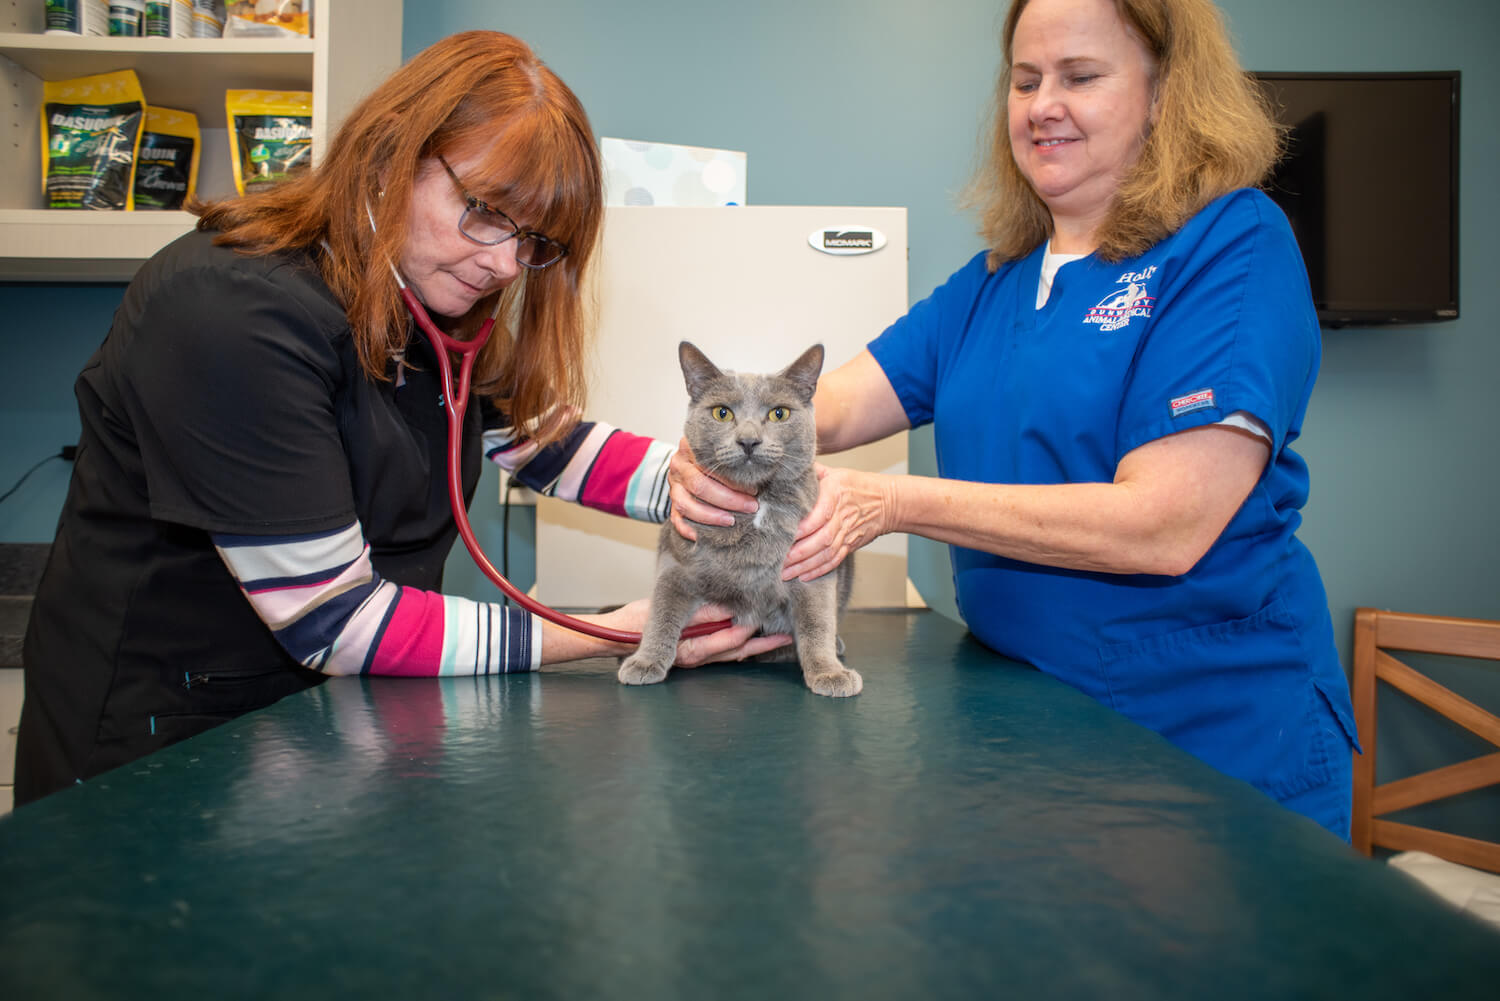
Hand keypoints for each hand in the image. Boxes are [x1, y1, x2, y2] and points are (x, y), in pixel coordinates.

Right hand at [603, 599, 790, 665]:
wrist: (616, 637)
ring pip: (734, 654)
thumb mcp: (664, 613)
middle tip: (787, 633)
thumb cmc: (635, 623)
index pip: (725, 639)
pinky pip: (725, 653)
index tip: (765, 617)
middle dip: (761, 644)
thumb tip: (728, 610)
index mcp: (688, 648)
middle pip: (736, 651)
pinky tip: (758, 637)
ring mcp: (698, 657)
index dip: (747, 629)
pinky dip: (744, 646)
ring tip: (782, 636)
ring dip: (758, 647)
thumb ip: (696, 615)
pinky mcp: (698, 653)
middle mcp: (696, 657)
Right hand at [667, 437, 756, 540]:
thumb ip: (733, 459)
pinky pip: (676, 518)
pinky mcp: (671, 502)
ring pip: (686, 504)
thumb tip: (762, 471)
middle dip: (728, 499)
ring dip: (711, 516)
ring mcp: (673, 485)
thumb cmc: (714, 459)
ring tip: (732, 521)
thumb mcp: (722, 452)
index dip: (732, 479)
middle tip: (751, 506)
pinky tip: (702, 536)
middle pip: (700, 485)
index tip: (753, 488)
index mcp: (691, 448)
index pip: (711, 464)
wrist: (687, 462)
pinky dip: (688, 528)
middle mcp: (679, 466)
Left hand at [782, 464, 889, 581]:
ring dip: (805, 565)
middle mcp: (842, 516)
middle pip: (821, 539)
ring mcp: (847, 533)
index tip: (782, 535)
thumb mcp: (836, 473)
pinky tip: (803, 576)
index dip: (801, 529)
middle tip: (778, 560)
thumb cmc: (858, 485)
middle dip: (799, 553)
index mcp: (835, 495)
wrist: (887, 501)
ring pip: (826, 553)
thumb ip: (812, 473)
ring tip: (785, 573)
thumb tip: (790, 469)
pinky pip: (835, 560)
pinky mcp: (851, 545)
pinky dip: (819, 570)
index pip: (818, 515)